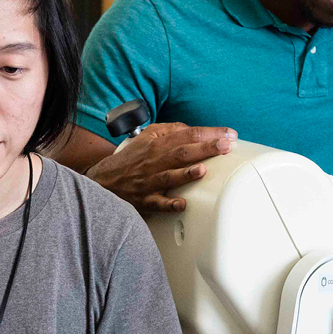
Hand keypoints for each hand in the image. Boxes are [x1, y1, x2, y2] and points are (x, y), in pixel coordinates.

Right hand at [84, 122, 236, 211]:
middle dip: (205, 149)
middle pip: (182, 153)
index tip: (228, 134)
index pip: (186, 135)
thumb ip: (169, 130)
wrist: (103, 180)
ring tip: (203, 170)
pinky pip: (157, 203)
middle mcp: (154, 162)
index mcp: (156, 145)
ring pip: (169, 176)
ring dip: (186, 174)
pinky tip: (182, 204)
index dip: (209, 133)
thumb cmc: (130, 159)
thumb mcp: (146, 136)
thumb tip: (191, 129)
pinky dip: (169, 204)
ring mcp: (149, 182)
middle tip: (225, 146)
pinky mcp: (144, 199)